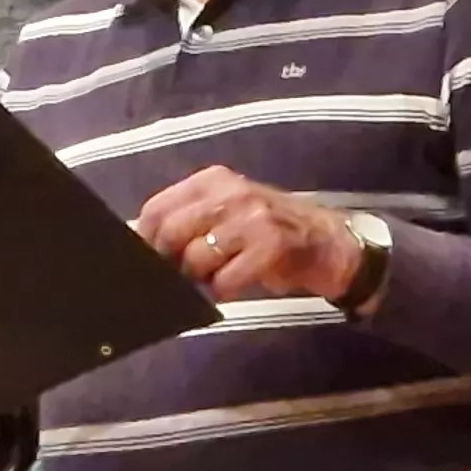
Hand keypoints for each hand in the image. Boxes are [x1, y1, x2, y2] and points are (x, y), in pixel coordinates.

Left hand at [133, 167, 365, 302]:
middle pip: (171, 233)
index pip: (157, 208)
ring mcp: (251, 218)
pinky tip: (233, 285)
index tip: (149, 259)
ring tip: (215, 276)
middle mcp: (230, 193)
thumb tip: (144, 245)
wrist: (326, 243)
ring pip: (195, 258)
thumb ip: (188, 219)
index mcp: (212, 180)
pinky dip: (222, 290)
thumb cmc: (267, 230)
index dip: (147, 240)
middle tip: (184, 274)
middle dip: (170, 262)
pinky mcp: (269, 246)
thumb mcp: (226, 210)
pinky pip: (224, 280)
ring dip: (199, 278)